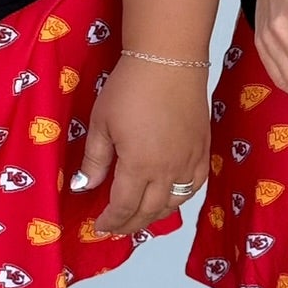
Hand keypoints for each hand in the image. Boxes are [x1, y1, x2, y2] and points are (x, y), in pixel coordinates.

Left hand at [71, 55, 210, 236]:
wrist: (168, 60)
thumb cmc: (130, 87)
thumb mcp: (101, 123)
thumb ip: (95, 160)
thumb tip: (84, 187)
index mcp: (139, 166)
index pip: (124, 206)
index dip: (111, 220)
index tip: (99, 226)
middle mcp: (167, 170)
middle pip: (149, 211)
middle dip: (130, 224)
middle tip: (116, 227)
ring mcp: (189, 161)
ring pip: (174, 203)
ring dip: (155, 215)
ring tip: (140, 217)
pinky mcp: (202, 149)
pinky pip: (195, 186)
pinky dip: (181, 198)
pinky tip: (171, 197)